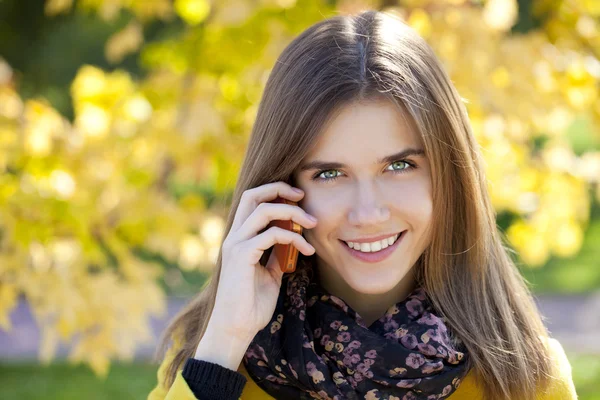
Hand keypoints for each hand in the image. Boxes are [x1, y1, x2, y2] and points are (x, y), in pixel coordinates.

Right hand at [207, 181, 316, 342]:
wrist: (236, 328)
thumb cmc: (251, 303)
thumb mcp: (269, 273)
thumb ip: (276, 254)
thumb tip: (292, 240)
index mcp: (239, 237)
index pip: (252, 200)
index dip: (274, 192)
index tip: (298, 198)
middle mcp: (234, 236)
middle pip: (252, 194)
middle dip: (280, 189)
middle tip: (303, 196)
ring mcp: (236, 244)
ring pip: (263, 210)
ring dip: (293, 213)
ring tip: (313, 224)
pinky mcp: (241, 256)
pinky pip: (271, 234)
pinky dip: (293, 238)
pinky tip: (307, 251)